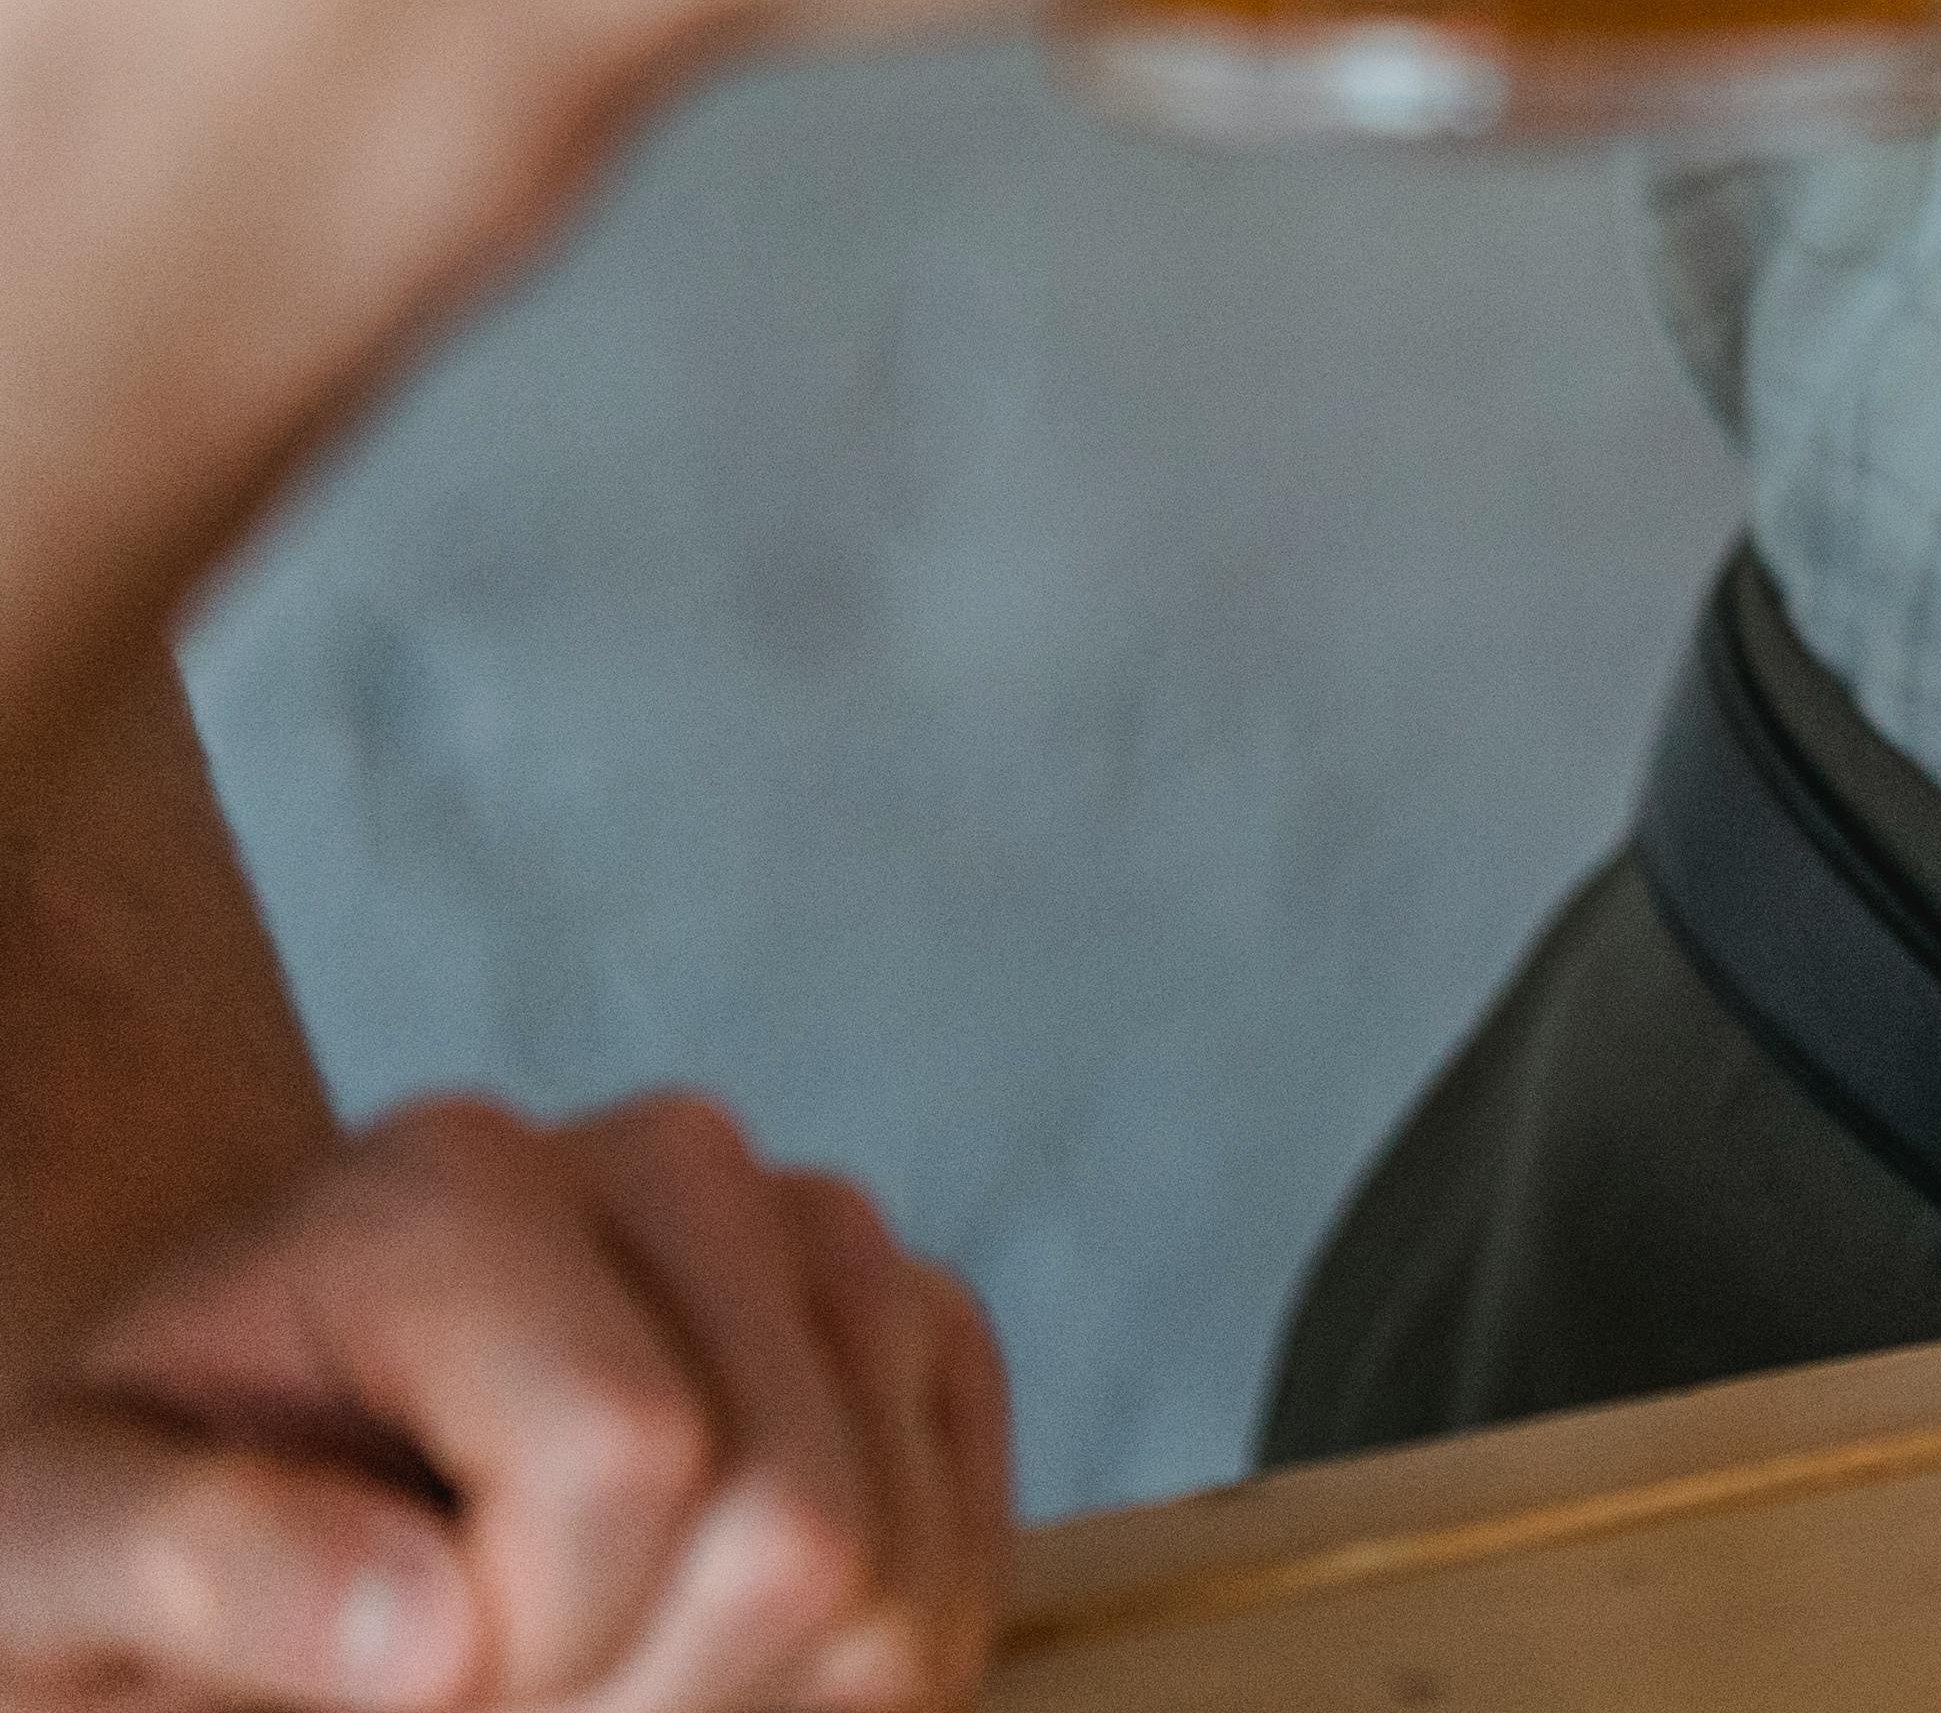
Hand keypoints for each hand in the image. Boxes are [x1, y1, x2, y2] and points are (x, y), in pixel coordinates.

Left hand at [0, 1094, 1007, 1711]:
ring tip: (571, 1681)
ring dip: (739, 1702)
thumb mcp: (43, 1548)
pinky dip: (846, 1676)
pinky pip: (968, 1554)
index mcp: (445, 1185)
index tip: (389, 1683)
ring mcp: (816, 1233)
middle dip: (638, 1699)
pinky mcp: (910, 1325)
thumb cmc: (137, 1501)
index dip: (524, 1655)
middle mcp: (666, 1161)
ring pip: (902, 1570)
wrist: (236, 1430)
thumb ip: (182, 1567)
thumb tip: (429, 1638)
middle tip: (490, 1704)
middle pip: (799, 1532)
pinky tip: (684, 1663)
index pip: (634, 1460)